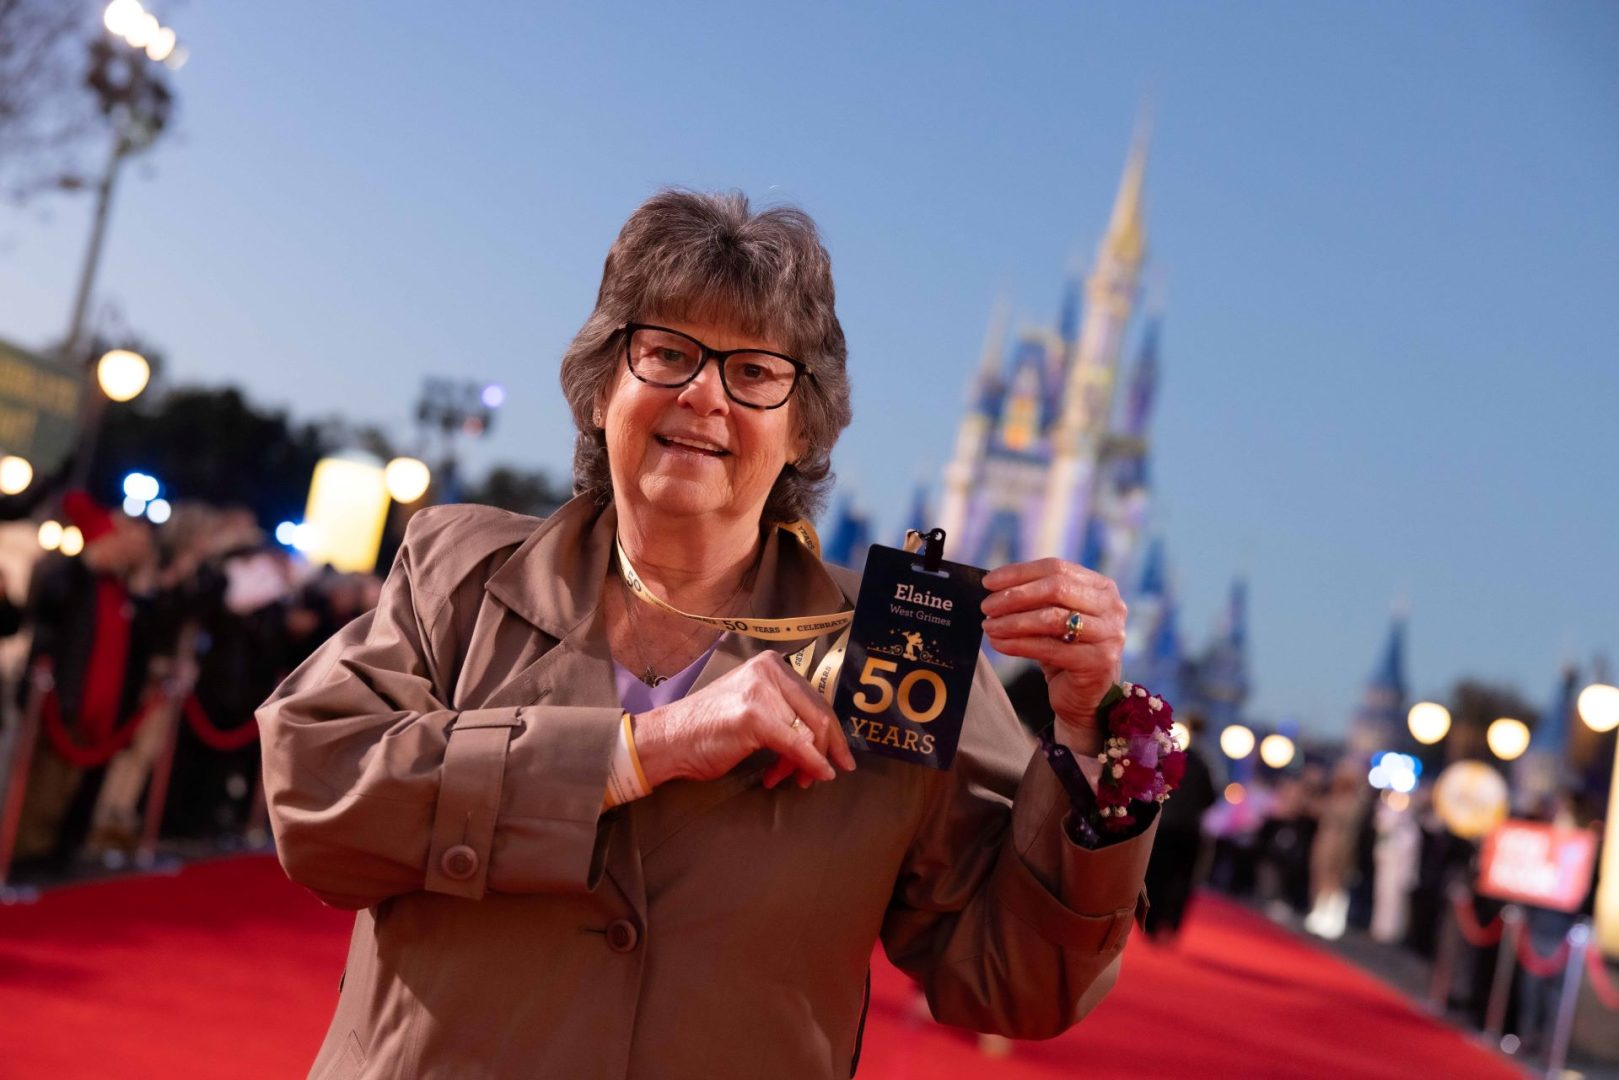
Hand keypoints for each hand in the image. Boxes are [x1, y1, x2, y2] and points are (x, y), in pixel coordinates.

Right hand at [632, 651, 857, 790]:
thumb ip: (785, 712)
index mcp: (771, 664)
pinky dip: (812, 763)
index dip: (832, 733)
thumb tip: (825, 738)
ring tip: (793, 779)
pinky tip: (818, 775)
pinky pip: (798, 744)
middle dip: (826, 749)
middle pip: (818, 714)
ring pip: (809, 731)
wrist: (668, 741)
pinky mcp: (755, 716)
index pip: (815, 699)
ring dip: (807, 762)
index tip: (841, 756)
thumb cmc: (707, 730)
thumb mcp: (754, 709)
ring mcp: (761, 691)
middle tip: (827, 774)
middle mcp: (769, 670)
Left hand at [980, 558, 1127, 752]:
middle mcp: (1112, 607)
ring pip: (1052, 618)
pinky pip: (1050, 648)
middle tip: (986, 606)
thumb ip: (1035, 598)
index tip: (988, 582)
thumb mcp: (1054, 617)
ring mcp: (1109, 634)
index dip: (1019, 573)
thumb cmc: (1065, 650)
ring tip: (988, 626)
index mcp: (1102, 587)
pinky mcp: (1098, 662)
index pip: (1056, 568)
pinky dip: (1019, 645)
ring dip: (1013, 621)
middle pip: (1056, 589)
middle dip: (1015, 596)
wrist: (1085, 697)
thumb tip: (993, 585)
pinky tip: (998, 643)